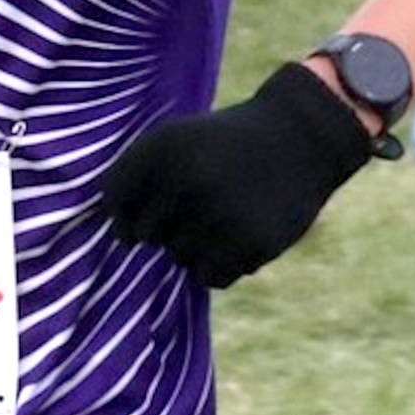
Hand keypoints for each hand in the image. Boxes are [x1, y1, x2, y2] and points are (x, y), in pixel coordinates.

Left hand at [102, 61, 373, 289]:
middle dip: (165, 224)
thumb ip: (133, 178)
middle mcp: (189, 179)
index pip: (114, 198)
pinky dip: (220, 263)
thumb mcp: (174, 139)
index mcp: (163, 147)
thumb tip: (121, 240)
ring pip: (178, 258)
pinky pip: (210, 277)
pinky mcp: (254, 242)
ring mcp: (223, 213)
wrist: (299, 137)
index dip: (124, 208)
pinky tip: (239, 233)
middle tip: (200, 200)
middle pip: (145, 235)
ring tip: (224, 213)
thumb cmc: (222, 144)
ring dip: (194, 245)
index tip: (149, 199)